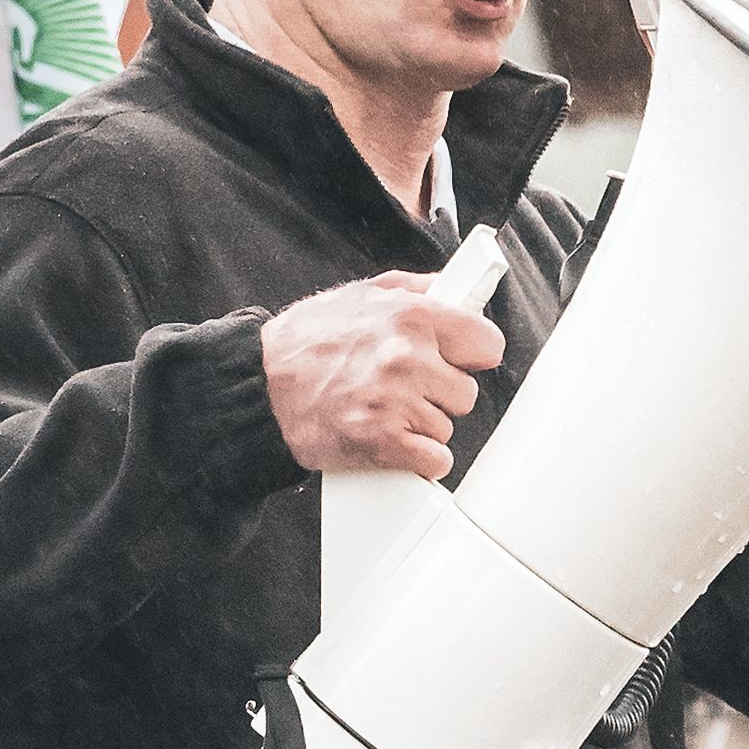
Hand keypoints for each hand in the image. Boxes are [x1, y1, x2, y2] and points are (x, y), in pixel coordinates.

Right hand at [260, 271, 506, 483]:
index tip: (457, 359)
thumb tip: (455, 288)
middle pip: (466, 393)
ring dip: (420, 425)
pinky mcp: (382, 443)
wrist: (260, 389)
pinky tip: (388, 438)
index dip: (472, 354)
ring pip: (446, 428)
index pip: (488, 344)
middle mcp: (406, 358)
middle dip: (438, 393)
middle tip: (400, 386)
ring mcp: (395, 403)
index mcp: (410, 317)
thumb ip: (416, 289)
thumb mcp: (361, 295)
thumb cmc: (306, 343)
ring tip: (381, 408)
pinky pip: (434, 461)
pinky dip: (416, 458)